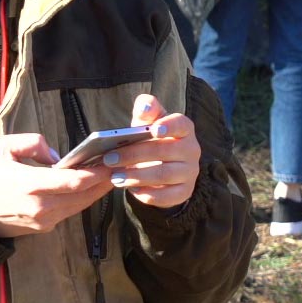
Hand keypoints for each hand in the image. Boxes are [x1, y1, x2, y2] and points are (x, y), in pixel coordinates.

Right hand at [0, 133, 112, 237]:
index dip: (97, 173)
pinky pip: (69, 211)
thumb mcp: (2, 147)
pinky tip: (90, 186)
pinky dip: (82, 199)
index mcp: (30, 185)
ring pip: (80, 205)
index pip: (73, 181)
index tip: (112, 161)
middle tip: (121, 166)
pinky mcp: (44, 228)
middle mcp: (41, 207)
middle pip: (83, 195)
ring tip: (111, 174)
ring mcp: (44, 220)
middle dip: (104, 181)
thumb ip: (33, 143)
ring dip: (97, 191)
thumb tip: (57, 156)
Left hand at [103, 93, 199, 209]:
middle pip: (165, 151)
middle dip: (134, 155)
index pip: (181, 124)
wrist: (160, 166)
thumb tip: (144, 106)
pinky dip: (147, 194)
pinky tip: (131, 190)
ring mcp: (190, 172)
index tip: (154, 130)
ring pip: (164, 174)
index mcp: (184, 129)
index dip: (169, 126)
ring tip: (115, 177)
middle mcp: (192, 150)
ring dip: (137, 176)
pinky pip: (167, 196)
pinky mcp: (184, 192)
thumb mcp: (146, 122)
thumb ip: (145, 109)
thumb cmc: (150, 139)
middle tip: (109, 159)